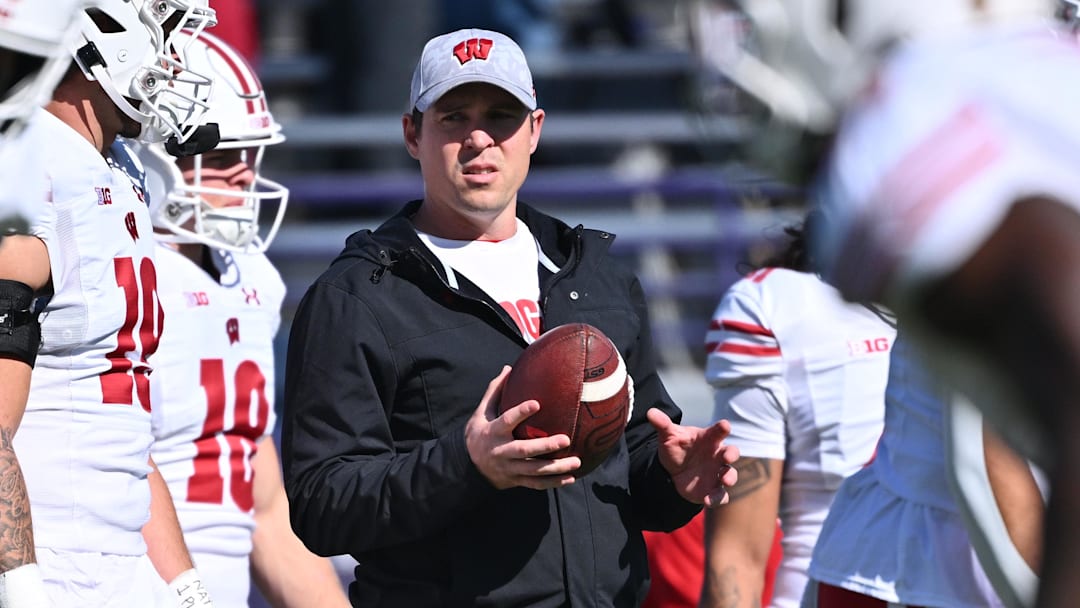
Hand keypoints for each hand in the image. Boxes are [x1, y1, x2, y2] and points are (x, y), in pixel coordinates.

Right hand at [464, 366, 581, 489]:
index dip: (520, 413)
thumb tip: (508, 368)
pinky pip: (535, 484)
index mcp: (493, 432)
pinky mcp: (515, 480)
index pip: (506, 421)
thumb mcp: (481, 413)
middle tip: (566, 439)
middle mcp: (501, 451)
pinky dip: (553, 482)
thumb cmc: (479, 433)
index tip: (537, 403)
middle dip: (545, 446)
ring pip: (533, 470)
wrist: (466, 467)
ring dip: (555, 468)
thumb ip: (495, 392)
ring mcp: (509, 468)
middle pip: (524, 450)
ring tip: (576, 461)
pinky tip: (571, 478)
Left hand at [647, 408, 738, 507]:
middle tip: (727, 456)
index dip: (722, 428)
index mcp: (709, 439)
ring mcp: (717, 473)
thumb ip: (662, 424)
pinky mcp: (713, 489)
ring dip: (729, 477)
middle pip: (731, 452)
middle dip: (732, 454)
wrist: (672, 471)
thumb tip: (650, 412)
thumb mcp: (668, 436)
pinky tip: (707, 500)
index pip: (718, 431)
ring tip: (724, 481)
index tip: (724, 425)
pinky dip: (717, 498)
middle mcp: (717, 455)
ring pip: (730, 475)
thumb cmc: (676, 448)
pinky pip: (720, 495)